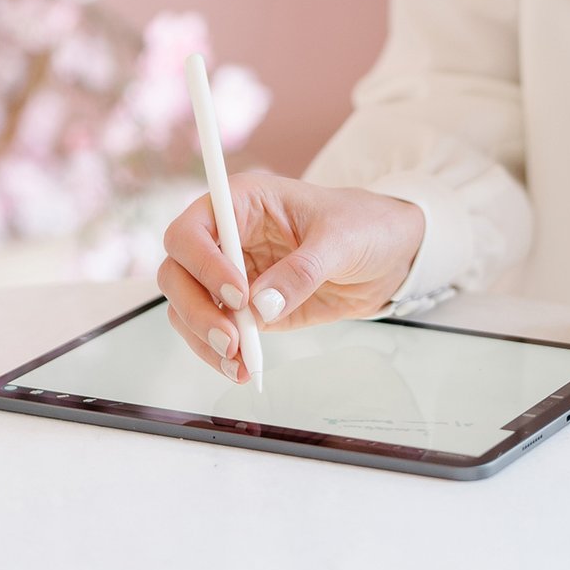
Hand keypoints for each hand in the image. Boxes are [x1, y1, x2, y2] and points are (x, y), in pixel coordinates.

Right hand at [156, 171, 426, 382]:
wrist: (392, 255)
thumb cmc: (365, 225)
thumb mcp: (342, 240)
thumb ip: (301, 270)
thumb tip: (260, 306)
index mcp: (243, 201)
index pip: (192, 230)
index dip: (203, 262)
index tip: (239, 293)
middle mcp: (227, 237)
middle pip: (178, 272)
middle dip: (197, 309)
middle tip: (232, 339)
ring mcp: (231, 274)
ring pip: (186, 306)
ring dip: (203, 337)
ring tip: (239, 362)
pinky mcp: (244, 309)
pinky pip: (212, 330)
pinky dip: (217, 353)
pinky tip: (242, 368)